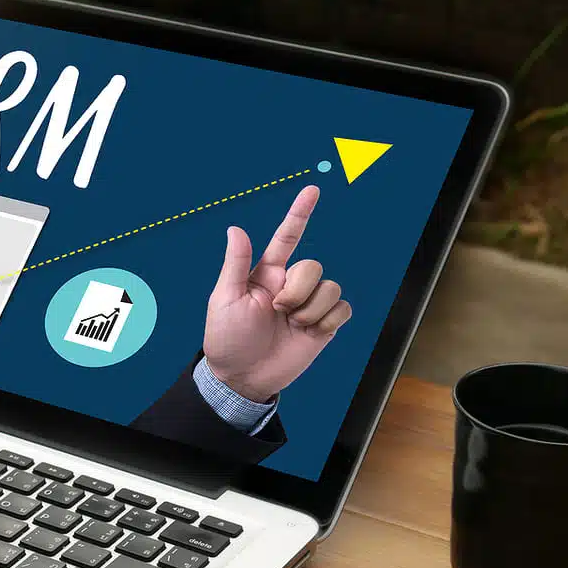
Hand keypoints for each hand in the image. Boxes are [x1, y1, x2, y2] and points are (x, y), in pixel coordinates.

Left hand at [201, 185, 351, 402]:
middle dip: (298, 288)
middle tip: (278, 310)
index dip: (299, 213)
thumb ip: (236, 264)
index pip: (287, 238)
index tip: (312, 190)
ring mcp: (307, 305)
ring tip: (290, 324)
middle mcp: (290, 286)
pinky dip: (327, 321)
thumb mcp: (225, 299)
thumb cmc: (227, 338)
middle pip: (313, 266)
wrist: (242, 377)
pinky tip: (308, 333)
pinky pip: (342, 309)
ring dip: (310, 309)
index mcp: (266, 274)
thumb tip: (236, 228)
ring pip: (330, 287)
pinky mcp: (322, 325)